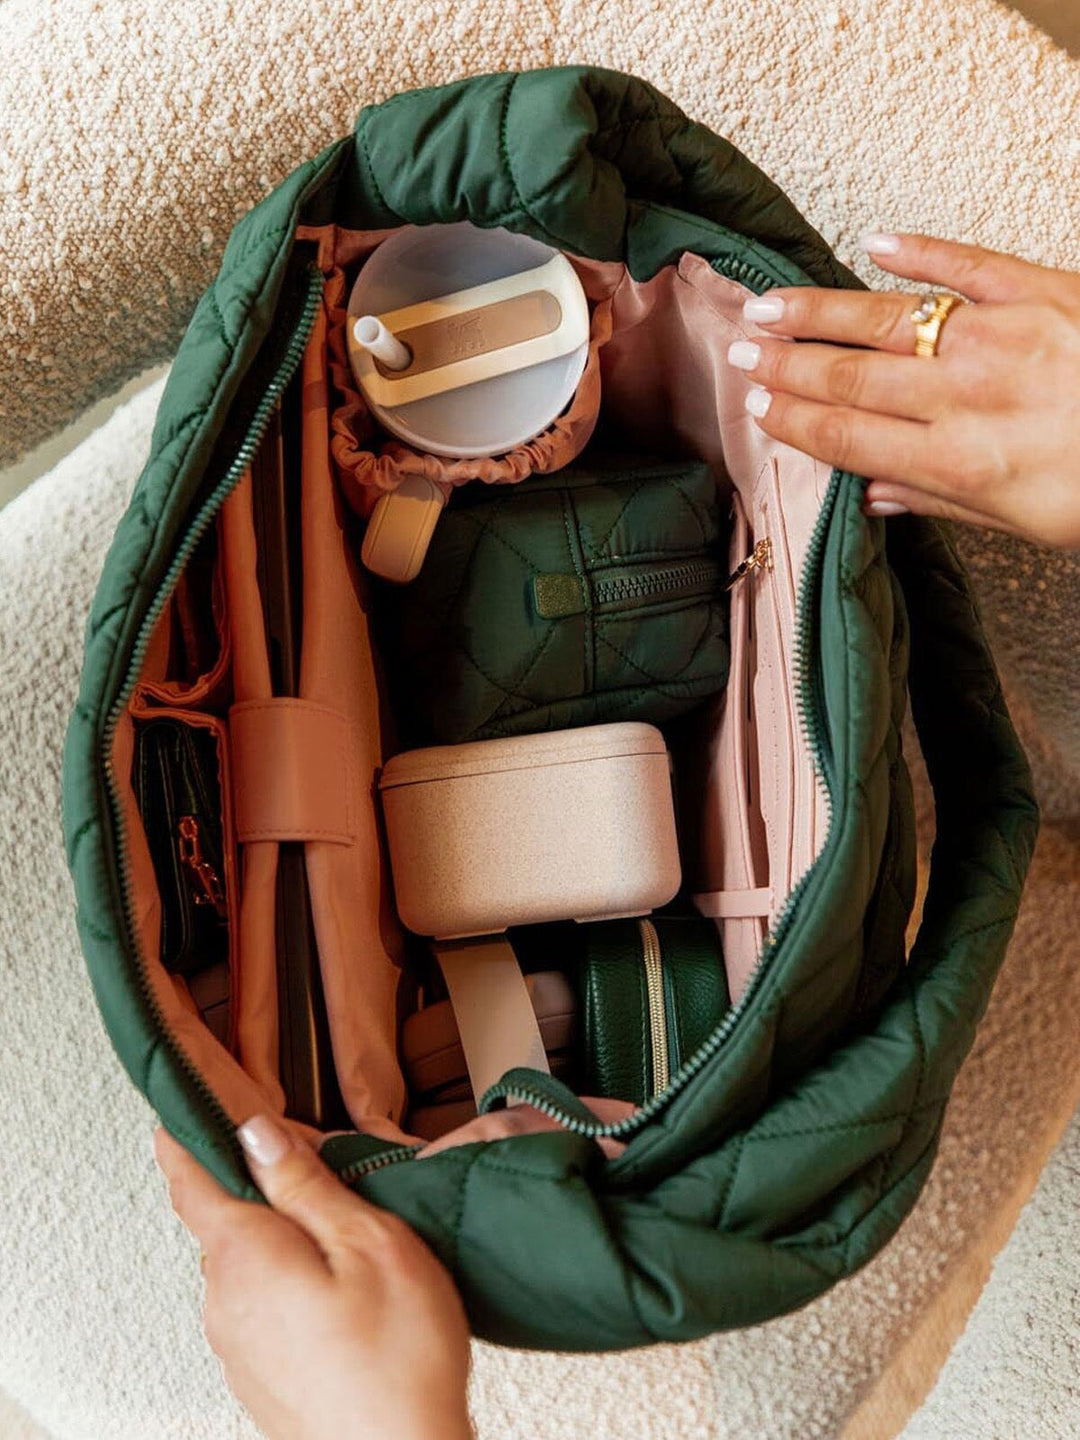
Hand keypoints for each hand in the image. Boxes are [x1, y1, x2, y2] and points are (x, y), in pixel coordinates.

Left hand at [154, 1117, 472, 1439]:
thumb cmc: (397, 1362)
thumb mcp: (368, 1242)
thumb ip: (306, 1184)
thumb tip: (259, 1135)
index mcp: (244, 1255)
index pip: (192, 1180)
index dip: (184, 1137)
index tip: (176, 1112)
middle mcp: (224, 1302)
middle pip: (224, 1221)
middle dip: (256, 1189)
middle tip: (308, 1164)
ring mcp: (237, 1346)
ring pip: (245, 1266)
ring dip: (279, 1241)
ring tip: (342, 1238)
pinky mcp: (258, 1376)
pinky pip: (259, 1307)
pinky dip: (287, 1284)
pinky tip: (339, 1296)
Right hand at [725, 232, 1079, 548]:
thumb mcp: (1028, 525)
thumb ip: (943, 503)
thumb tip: (873, 497)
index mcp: (962, 463)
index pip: (851, 438)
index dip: (797, 421)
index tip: (757, 408)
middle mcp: (969, 397)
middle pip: (853, 378)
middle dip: (788, 365)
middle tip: (740, 352)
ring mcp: (1004, 336)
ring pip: (888, 320)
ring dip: (820, 312)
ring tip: (769, 305)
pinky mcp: (1043, 291)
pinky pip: (969, 263)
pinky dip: (920, 251)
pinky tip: (876, 244)